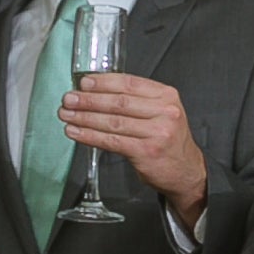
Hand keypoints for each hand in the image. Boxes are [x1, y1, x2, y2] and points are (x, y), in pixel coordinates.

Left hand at [57, 67, 208, 220]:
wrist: (186, 171)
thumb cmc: (168, 140)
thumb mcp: (162, 112)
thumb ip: (138, 101)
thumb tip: (97, 91)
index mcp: (167, 96)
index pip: (130, 83)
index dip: (103, 82)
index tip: (84, 83)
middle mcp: (165, 112)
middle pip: (119, 102)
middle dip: (89, 100)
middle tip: (69, 99)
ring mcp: (157, 133)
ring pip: (113, 122)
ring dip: (85, 118)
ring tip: (67, 115)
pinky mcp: (147, 152)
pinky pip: (112, 141)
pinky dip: (90, 136)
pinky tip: (76, 132)